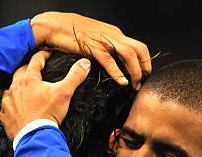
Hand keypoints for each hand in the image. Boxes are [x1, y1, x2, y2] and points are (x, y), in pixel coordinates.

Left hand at [0, 51, 90, 140]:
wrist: (34, 137)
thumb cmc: (47, 116)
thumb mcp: (64, 93)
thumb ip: (75, 76)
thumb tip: (84, 64)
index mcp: (29, 79)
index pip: (36, 60)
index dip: (43, 55)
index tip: (47, 55)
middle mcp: (15, 87)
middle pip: (21, 71)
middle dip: (28, 69)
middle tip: (36, 70)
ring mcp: (8, 101)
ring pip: (11, 88)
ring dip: (18, 87)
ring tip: (25, 90)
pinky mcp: (5, 115)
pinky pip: (6, 106)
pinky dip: (11, 104)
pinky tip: (17, 107)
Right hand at [31, 12, 150, 88]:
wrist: (55, 25)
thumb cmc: (72, 34)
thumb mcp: (95, 40)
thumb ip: (105, 49)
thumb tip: (112, 62)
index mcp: (115, 34)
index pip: (138, 47)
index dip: (144, 62)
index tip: (144, 75)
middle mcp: (113, 35)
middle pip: (139, 49)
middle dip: (145, 67)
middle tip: (143, 82)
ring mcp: (104, 40)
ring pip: (129, 55)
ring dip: (135, 71)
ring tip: (135, 85)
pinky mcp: (93, 47)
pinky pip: (109, 61)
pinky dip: (117, 72)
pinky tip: (122, 82)